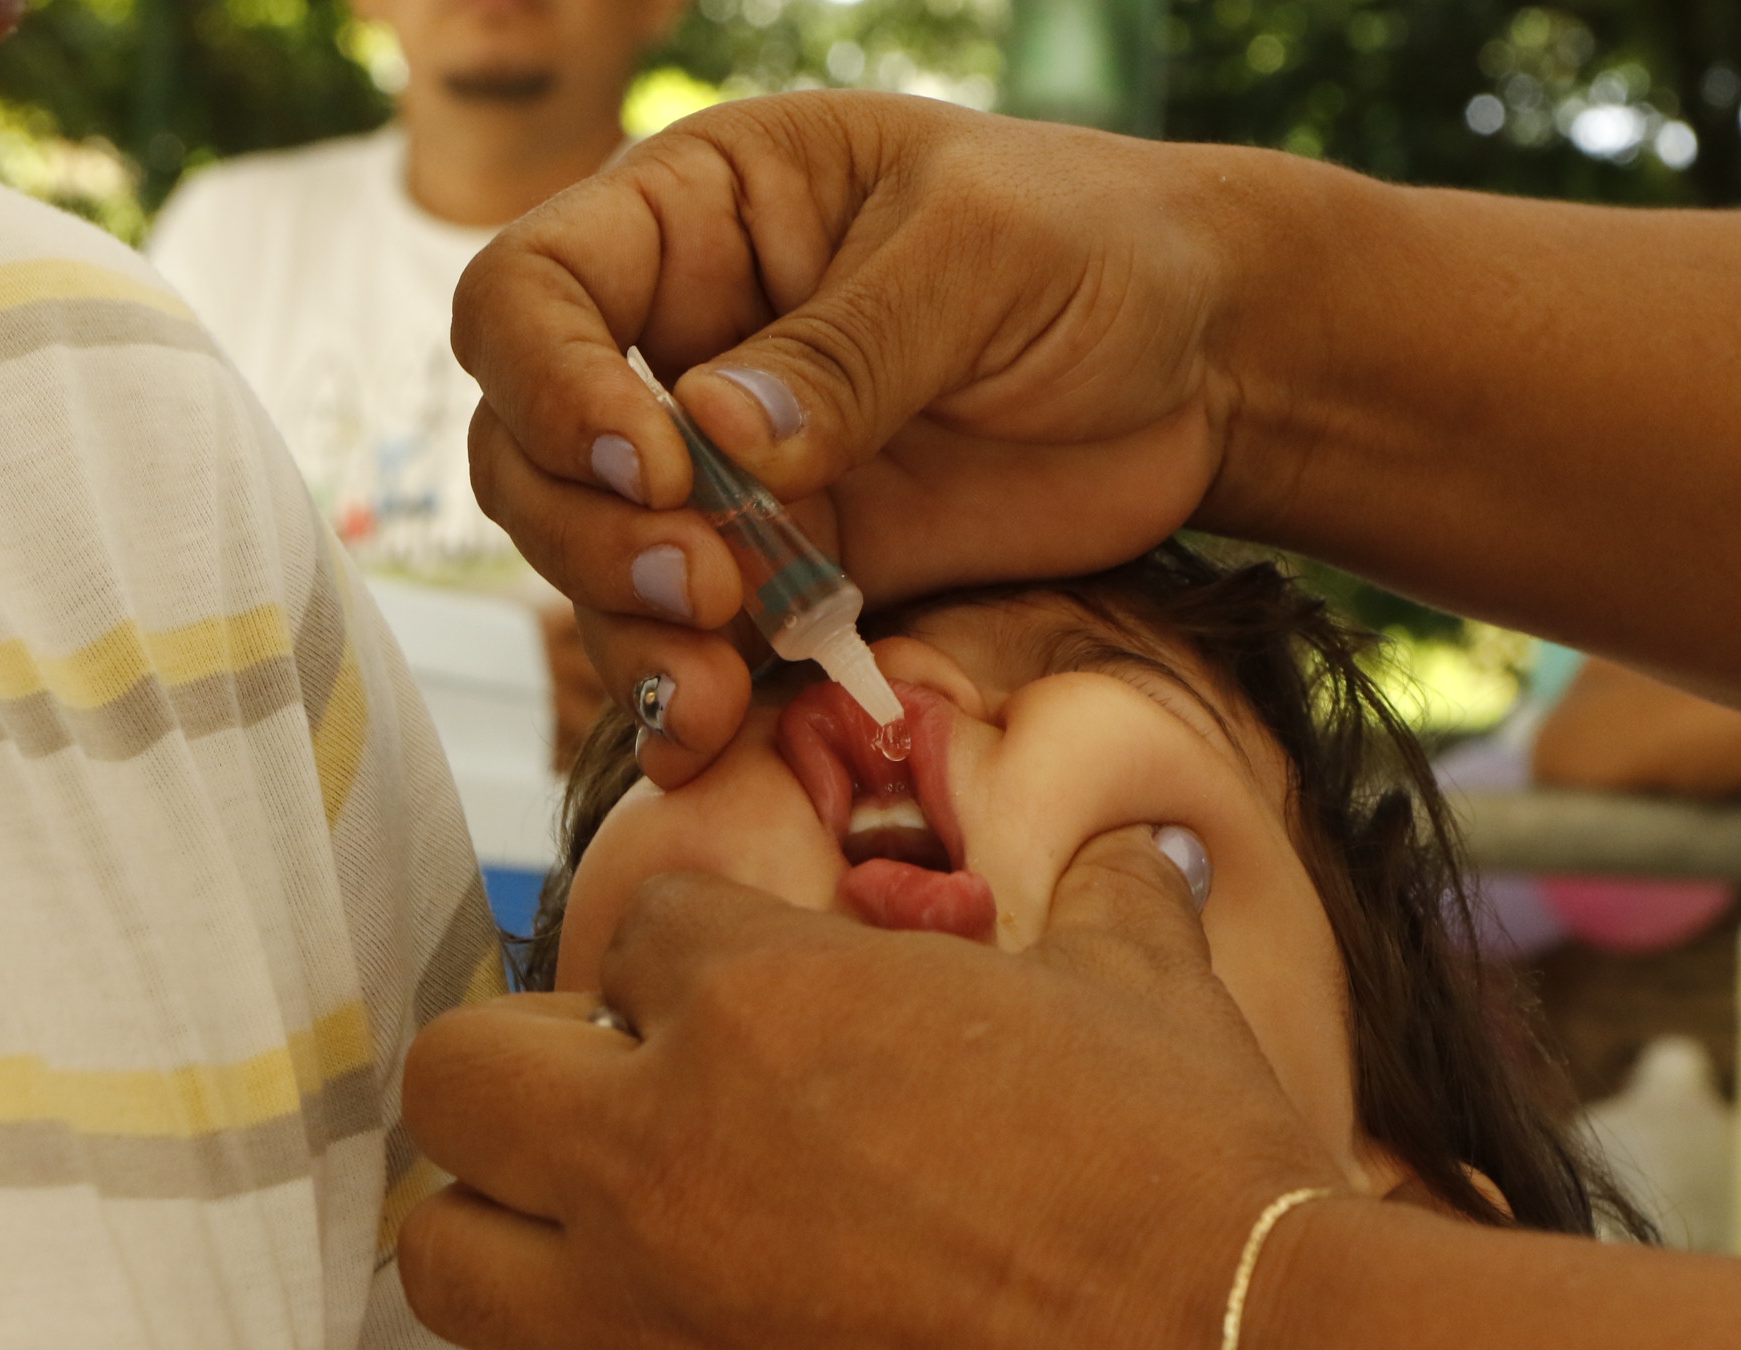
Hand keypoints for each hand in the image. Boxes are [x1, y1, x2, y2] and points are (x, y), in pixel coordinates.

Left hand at [395, 827, 1344, 1349]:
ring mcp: (668, 1321)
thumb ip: (1106, 902)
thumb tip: (1135, 854)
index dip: (698, 955)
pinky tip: (736, 1349)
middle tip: (622, 1091)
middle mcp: (666, 1153)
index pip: (636, 930)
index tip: (754, 989)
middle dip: (520, 1067)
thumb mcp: (1150, 992)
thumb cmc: (1189, 1168)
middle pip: (459, 1079)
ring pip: (449, 1261)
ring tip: (603, 1224)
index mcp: (761, 997)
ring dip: (503, 1224)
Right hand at [451, 95, 1267, 787]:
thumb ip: (853, 345)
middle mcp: (683, 343)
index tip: (655, 464)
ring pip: (596, 563)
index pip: (533, 290)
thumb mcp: (983, 255)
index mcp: (699, 215)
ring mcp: (730, 473)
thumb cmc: (1100, 249)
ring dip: (629, 634)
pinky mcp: (791, 576)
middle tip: (706, 585)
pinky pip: (697, 646)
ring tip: (713, 687)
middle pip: (530, 449)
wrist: (1210, 366)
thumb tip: (719, 433)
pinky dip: (686, 704)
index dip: (552, 384)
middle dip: (590, 535)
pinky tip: (707, 744)